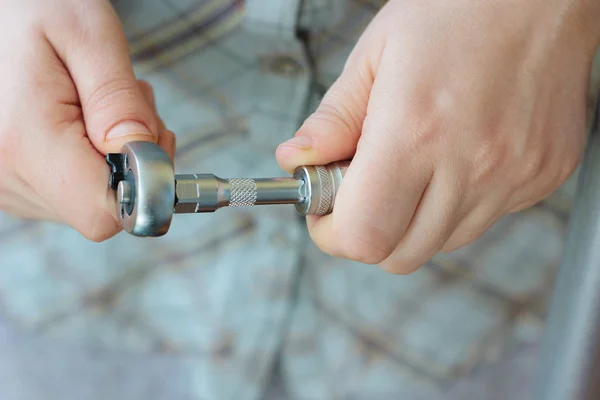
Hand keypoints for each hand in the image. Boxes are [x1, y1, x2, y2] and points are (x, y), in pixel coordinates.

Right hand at [0, 0, 173, 240]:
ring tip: (96, 103)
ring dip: (114, 157)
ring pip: (89, 199)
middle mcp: (7, 175)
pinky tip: (80, 119)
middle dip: (133, 162)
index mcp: (26, 142)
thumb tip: (145, 156)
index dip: (144, 185)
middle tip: (128, 105)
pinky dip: (91, 159)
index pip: (105, 213)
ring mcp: (5, 182)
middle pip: (102, 207)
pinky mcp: (10, 179)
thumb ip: (119, 101)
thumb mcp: (88, 36)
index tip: (151, 139)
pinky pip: (70, 189)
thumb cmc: (34, 6)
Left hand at [276, 0, 599, 272]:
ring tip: (411, 166)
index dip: (332, 234)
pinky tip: (454, 159)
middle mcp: (471, 165)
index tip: (324, 212)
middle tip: (360, 190)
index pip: (364, 235)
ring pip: (440, 244)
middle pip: (400, 256)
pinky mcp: (541, 178)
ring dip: (411, 220)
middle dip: (367, 232)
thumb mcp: (376, 54)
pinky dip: (455, 204)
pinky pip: (483, 220)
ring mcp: (514, 177)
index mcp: (416, 131)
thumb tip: (298, 160)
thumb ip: (332, 119)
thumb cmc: (459, 9)